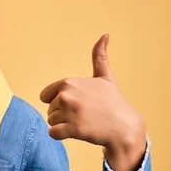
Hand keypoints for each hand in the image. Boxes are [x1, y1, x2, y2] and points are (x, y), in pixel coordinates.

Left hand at [39, 34, 146, 170]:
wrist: (125, 127)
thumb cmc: (113, 102)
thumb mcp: (105, 77)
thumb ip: (99, 57)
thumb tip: (105, 35)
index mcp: (69, 83)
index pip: (45, 96)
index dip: (58, 101)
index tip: (77, 103)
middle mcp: (67, 96)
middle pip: (49, 110)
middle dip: (62, 114)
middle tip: (83, 115)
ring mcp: (70, 113)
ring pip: (51, 122)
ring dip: (63, 125)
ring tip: (83, 123)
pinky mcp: (73, 129)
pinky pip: (53, 133)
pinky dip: (61, 135)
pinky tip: (77, 132)